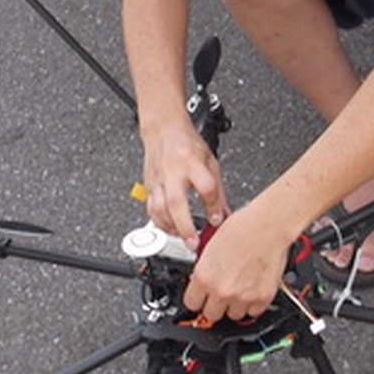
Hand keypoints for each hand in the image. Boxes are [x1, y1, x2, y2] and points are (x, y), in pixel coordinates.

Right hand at [140, 122, 227, 247]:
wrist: (163, 130)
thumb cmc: (187, 144)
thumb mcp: (211, 162)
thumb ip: (218, 191)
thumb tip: (225, 214)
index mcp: (192, 162)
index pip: (206, 187)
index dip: (213, 206)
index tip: (217, 220)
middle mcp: (173, 171)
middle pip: (176, 202)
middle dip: (186, 226)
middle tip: (194, 243)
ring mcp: (158, 180)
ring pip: (159, 208)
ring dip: (171, 228)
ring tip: (183, 238)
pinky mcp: (149, 186)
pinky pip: (151, 209)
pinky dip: (159, 223)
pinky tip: (170, 229)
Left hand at [183, 204, 299, 324]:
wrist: (268, 227)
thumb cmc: (242, 228)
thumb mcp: (210, 247)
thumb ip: (204, 270)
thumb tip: (201, 281)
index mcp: (204, 277)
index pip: (191, 304)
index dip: (197, 299)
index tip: (201, 297)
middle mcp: (222, 290)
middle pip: (210, 314)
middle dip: (214, 305)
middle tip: (220, 293)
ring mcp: (243, 297)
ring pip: (232, 316)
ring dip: (234, 306)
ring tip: (238, 289)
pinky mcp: (262, 299)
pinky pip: (253, 312)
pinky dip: (252, 305)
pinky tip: (252, 290)